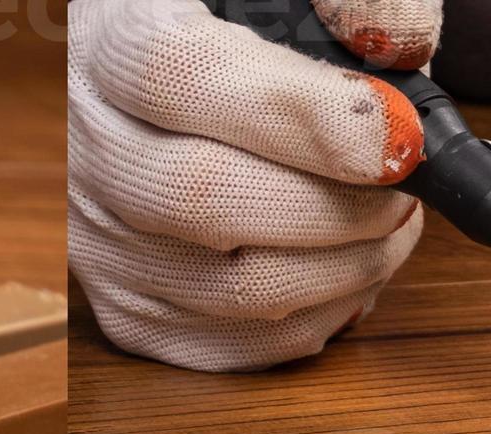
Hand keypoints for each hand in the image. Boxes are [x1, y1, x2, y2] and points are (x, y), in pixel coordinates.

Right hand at [67, 0, 435, 372]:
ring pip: (227, 286)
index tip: (392, 137)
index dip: (299, 114)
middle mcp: (85, 147)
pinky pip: (228, 343)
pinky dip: (311, 320)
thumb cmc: (218, 36)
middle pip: (204, 198)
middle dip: (335, 207)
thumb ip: (344, 1)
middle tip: (406, 189)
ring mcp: (98, 238)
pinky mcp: (121, 308)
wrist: (130, 92)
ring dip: (342, 269)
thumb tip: (402, 43)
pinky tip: (351, 272)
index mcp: (111, 44)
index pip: (183, 78)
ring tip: (394, 225)